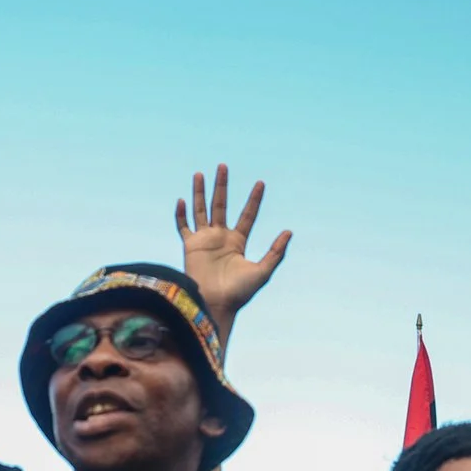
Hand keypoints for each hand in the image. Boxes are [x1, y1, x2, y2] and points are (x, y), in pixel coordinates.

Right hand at [175, 164, 290, 325]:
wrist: (216, 304)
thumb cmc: (240, 293)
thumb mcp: (262, 271)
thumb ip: (275, 252)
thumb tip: (289, 231)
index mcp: (238, 241)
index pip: (247, 215)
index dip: (254, 199)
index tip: (261, 183)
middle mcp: (220, 237)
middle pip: (221, 205)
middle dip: (222, 186)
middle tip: (223, 166)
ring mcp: (204, 240)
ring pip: (201, 210)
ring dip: (200, 192)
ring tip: (200, 174)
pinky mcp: (190, 246)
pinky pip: (183, 227)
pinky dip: (181, 214)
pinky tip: (182, 200)